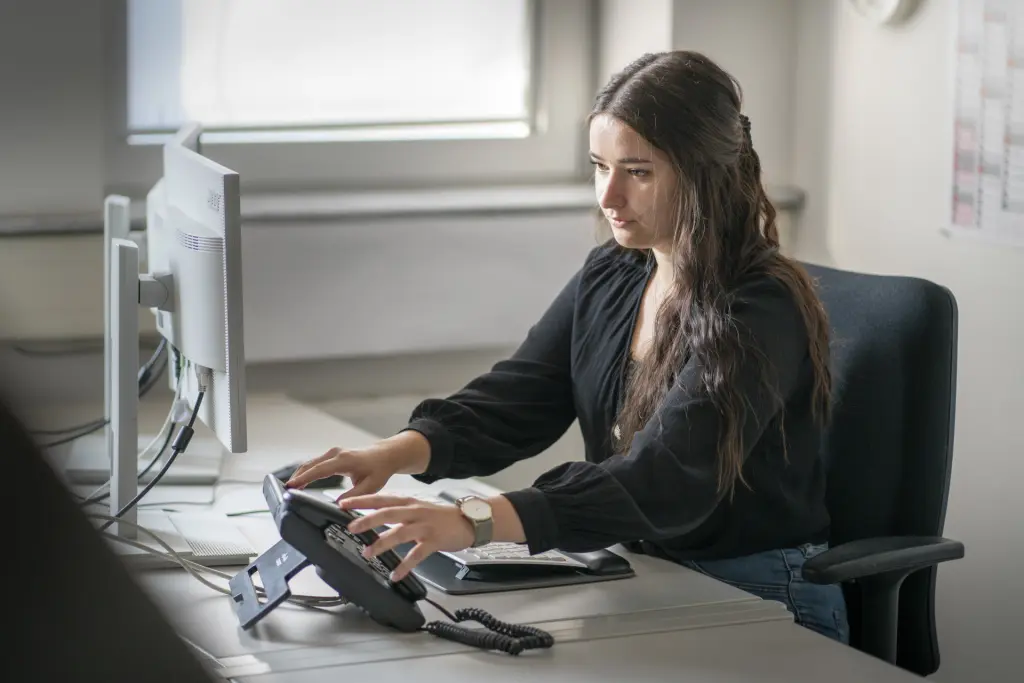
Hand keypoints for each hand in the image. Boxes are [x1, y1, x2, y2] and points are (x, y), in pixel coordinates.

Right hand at [286, 431, 430, 499]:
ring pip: (310, 463)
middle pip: (309, 465)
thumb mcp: (371, 486)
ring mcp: (333, 453)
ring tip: (288, 490)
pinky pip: (314, 463)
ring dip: (299, 475)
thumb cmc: (379, 470)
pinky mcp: (332, 455)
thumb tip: (338, 505)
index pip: (318, 470)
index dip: (303, 478)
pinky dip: (305, 472)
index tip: (290, 486)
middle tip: (284, 492)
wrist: (385, 455)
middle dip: (296, 478)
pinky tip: (299, 483)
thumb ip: (354, 496)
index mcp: (344, 460)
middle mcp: (335, 454)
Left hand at [341, 494, 474, 581]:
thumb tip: (373, 517)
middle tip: (351, 527)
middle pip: (388, 513)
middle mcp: (415, 512)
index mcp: (409, 503)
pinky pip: (417, 555)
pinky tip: (395, 575)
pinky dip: (405, 566)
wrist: (469, 521)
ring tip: (367, 553)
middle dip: (368, 520)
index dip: (362, 500)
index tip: (343, 503)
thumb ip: (398, 512)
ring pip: (400, 533)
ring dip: (382, 543)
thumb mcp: (418, 508)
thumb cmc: (441, 517)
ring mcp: (425, 526)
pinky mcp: (434, 541)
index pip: (381, 499)